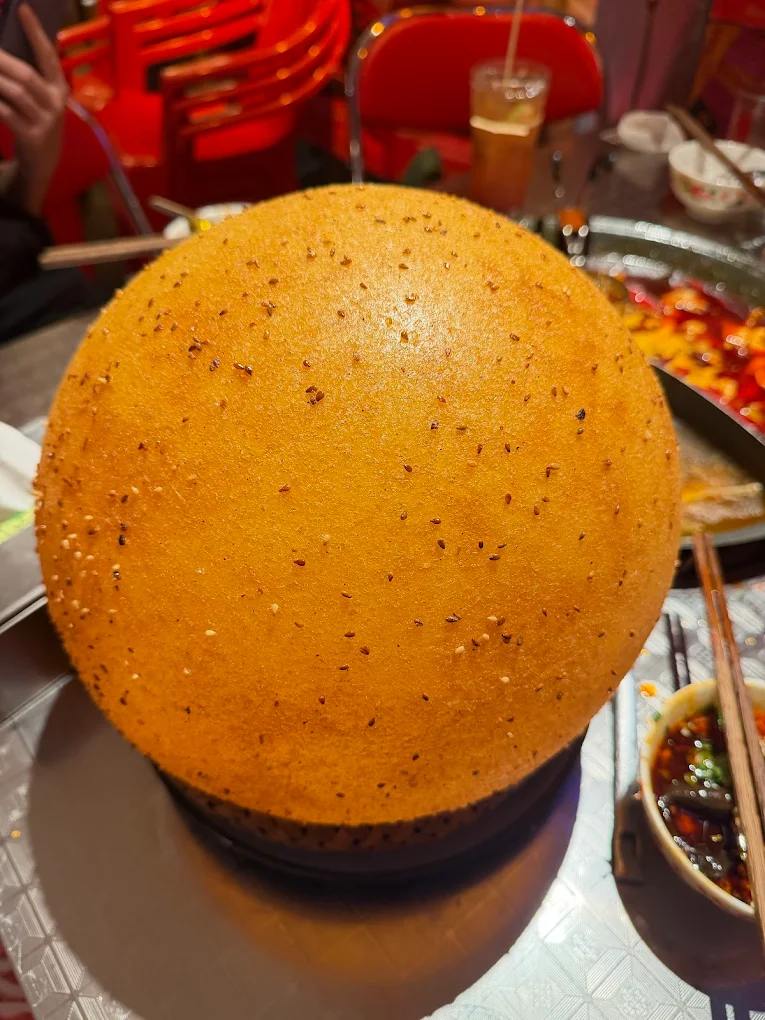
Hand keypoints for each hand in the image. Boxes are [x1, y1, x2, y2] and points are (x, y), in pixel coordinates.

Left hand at [0, 4, 67, 213]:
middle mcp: (56, 104)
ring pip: (14, 92)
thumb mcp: (41, 100)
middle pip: (26, 74)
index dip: (35, 32)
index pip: (48, 55)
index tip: (22, 8)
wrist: (41, 165)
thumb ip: (30, 76)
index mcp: (59, 89)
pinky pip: (6, 112)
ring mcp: (45, 122)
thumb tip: (5, 50)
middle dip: (1, 59)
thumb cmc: (36, 123)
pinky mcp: (32, 137)